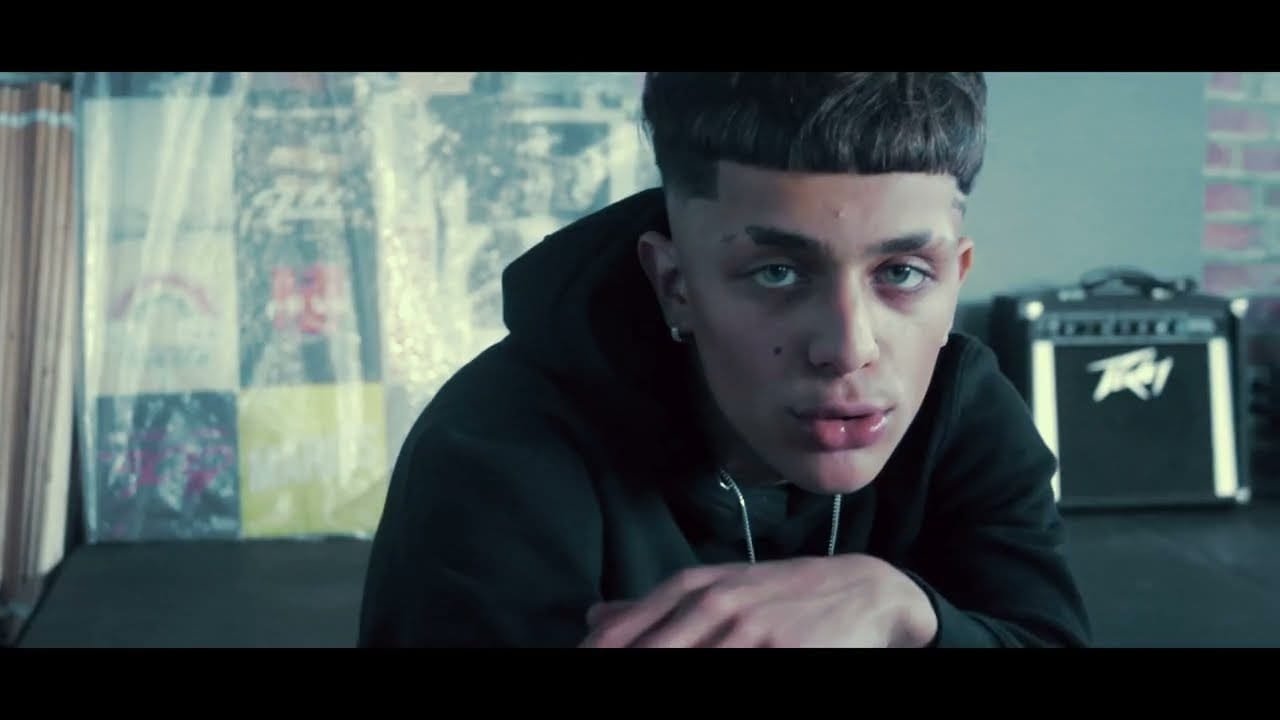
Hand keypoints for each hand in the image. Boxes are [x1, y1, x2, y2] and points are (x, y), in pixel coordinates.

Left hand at [579, 554, 936, 647]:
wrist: (865, 588)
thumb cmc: (780, 594)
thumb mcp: (717, 586)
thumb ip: (653, 607)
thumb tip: (593, 619)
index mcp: (690, 588)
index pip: (620, 635)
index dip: (595, 654)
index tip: (581, 661)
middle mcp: (714, 605)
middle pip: (651, 651)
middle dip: (624, 664)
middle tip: (597, 673)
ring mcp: (750, 631)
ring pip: (689, 660)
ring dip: (664, 664)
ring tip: (690, 658)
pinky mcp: (786, 653)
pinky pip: (743, 667)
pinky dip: (726, 664)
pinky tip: (734, 660)